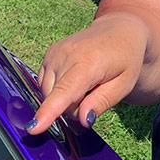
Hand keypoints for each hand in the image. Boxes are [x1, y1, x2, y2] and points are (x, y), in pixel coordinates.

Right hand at [27, 14, 147, 134]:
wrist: (119, 31)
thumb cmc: (125, 60)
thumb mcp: (124, 85)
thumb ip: (102, 102)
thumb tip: (83, 120)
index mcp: (89, 62)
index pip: (65, 91)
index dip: (49, 112)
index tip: (34, 127)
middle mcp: (66, 54)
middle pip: (57, 99)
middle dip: (73, 107)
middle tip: (95, 93)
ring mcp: (55, 52)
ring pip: (48, 94)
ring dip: (65, 98)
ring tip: (86, 84)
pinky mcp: (49, 54)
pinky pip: (45, 85)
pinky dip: (58, 89)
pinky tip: (74, 79)